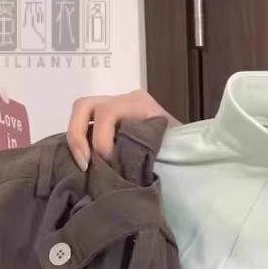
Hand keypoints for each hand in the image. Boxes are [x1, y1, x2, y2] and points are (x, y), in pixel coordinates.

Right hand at [66, 90, 181, 169]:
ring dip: (76, 140)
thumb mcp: (170, 149)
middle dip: (79, 137)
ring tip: (84, 167)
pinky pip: (84, 127)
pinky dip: (81, 144)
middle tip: (85, 165)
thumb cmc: (182, 151)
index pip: (107, 113)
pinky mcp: (106, 123)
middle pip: (85, 106)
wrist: (191, 151)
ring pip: (80, 113)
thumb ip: (147, 152)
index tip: (109, 164)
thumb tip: (121, 166)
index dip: (102, 140)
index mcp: (139, 104)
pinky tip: (86, 164)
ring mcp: (112, 109)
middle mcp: (122, 101)